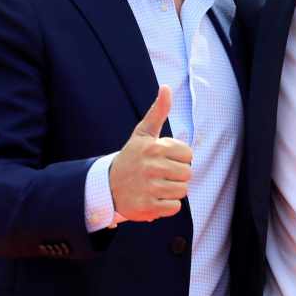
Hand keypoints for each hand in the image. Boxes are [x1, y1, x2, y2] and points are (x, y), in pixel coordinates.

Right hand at [109, 86, 192, 221]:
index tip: (164, 159)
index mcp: (154, 148)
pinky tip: (153, 198)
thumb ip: (158, 111)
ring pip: (182, 191)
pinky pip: (174, 208)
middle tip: (160, 174)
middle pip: (188, 174)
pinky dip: (167, 206)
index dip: (179, 158)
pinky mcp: (147, 207)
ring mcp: (149, 188)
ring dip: (172, 191)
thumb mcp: (143, 133)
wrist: (107, 186)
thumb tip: (166, 87)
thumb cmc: (131, 157)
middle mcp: (152, 167)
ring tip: (156, 186)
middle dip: (177, 175)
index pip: (188, 155)